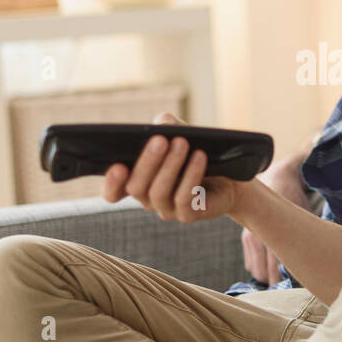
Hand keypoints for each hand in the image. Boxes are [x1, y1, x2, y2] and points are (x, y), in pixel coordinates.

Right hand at [103, 112, 247, 222]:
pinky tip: (199, 157)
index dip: (112, 182)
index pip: (113, 192)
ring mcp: (167, 210)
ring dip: (170, 166)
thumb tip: (160, 125)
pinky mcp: (188, 215)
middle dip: (147, 161)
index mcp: (137, 181)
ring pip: (159, 192)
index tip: (118, 166)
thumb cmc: (195, 151)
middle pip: (136, 187)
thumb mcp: (179, 133)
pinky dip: (191, 175)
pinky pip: (184, 198)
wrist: (229, 177)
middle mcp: (147, 199)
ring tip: (182, 143)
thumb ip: (165, 126)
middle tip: (159, 140)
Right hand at [242, 154, 309, 285]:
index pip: (273, 271)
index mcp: (271, 235)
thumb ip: (306, 239)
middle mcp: (256, 238)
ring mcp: (248, 238)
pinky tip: (272, 265)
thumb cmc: (295, 199)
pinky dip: (259, 268)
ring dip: (266, 276)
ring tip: (282, 276)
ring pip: (255, 271)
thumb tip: (318, 263)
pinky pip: (250, 263)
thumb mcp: (304, 216)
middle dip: (275, 283)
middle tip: (291, 284)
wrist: (277, 178)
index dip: (283, 284)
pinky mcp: (246, 238)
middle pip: (262, 275)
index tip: (295, 288)